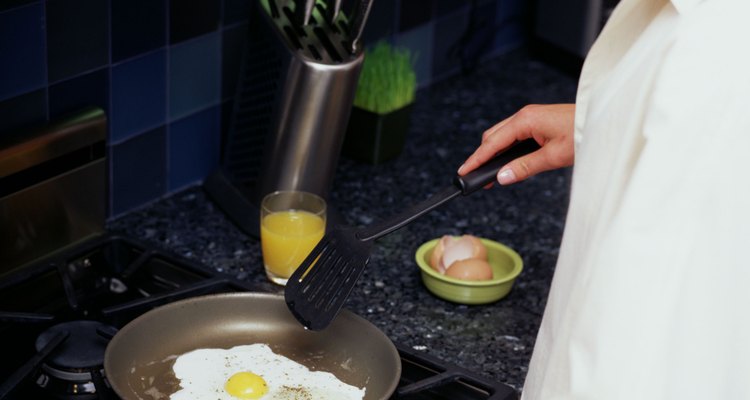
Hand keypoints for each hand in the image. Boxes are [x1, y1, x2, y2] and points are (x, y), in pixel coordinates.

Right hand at [458, 104, 575, 184]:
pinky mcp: (538, 121)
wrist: (606, 120)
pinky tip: (507, 161)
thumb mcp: (554, 156)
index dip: (477, 159)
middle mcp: (525, 115)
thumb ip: (525, 167)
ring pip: (502, 135)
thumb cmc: (584, 134)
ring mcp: (531, 117)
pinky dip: (506, 148)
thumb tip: (501, 177)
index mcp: (525, 120)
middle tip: (475, 177)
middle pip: (493, 137)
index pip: (493, 143)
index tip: (464, 171)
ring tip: (489, 173)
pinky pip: (514, 134)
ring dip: (494, 153)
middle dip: (482, 156)